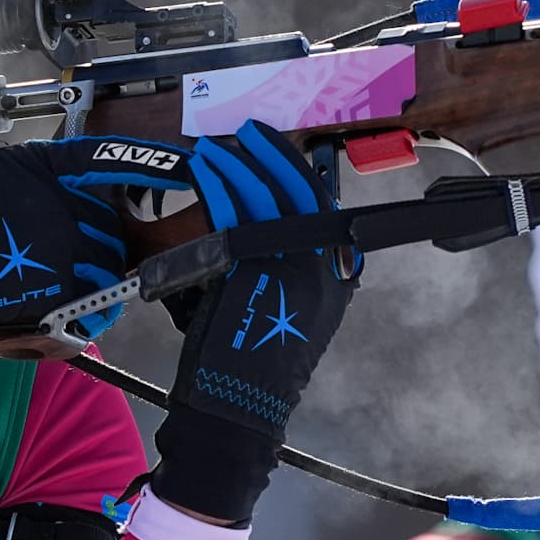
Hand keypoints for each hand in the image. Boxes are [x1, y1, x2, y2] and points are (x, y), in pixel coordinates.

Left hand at [151, 121, 357, 522]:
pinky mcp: (250, 269)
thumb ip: (294, 271)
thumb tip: (274, 229)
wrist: (239, 407)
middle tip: (249, 131)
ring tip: (213, 149)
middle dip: (272, 154)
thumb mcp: (292, 313)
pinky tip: (203, 173)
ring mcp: (286, 265)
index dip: (298, 170)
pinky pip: (234, 215)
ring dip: (235, 164)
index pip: (323, 206)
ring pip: (262, 197)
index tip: (275, 148)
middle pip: (299, 191)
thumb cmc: (255, 364)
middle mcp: (319, 267)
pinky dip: (218, 188)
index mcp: (336, 277)